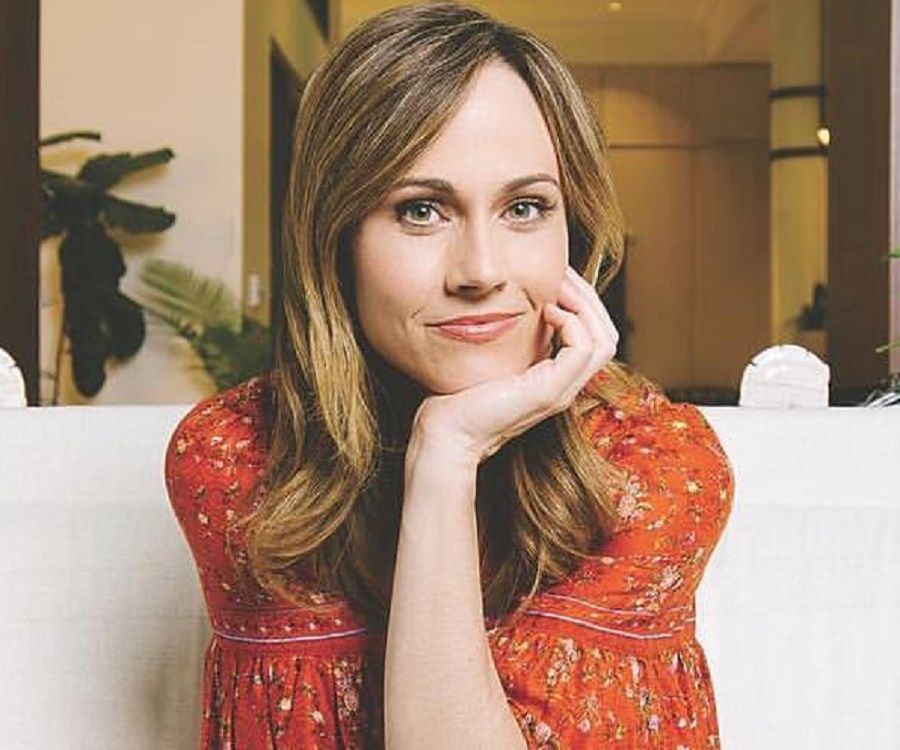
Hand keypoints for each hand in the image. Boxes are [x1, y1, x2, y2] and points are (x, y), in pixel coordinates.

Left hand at [409, 265, 618, 467]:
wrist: (447, 432)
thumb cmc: (458, 395)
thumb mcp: (492, 358)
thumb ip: (509, 337)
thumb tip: (509, 300)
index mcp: (554, 378)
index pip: (593, 336)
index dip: (582, 303)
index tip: (557, 278)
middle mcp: (564, 386)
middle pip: (606, 336)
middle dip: (588, 298)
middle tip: (563, 273)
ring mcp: (560, 391)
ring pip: (604, 341)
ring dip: (584, 305)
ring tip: (557, 287)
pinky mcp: (549, 391)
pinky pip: (583, 349)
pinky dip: (571, 322)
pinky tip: (545, 310)